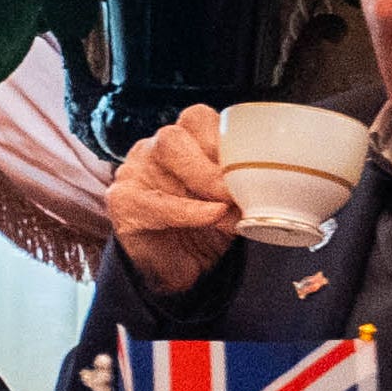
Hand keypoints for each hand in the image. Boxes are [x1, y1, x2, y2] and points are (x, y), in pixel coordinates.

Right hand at [106, 105, 246, 296]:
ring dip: (200, 178)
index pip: (198, 119)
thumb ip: (244, 189)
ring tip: (224, 206)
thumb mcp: (231, 206)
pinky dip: (187, 210)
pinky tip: (208, 217)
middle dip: (211, 162)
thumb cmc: (203, 232)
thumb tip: (270, 187)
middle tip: (235, 190)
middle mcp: (155, 151)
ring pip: (162, 152)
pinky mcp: (122, 201)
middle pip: (176, 134)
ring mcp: (135, 172)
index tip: (250, 164)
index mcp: (183, 143)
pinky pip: (153, 199)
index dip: (223, 138)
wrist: (172, 272)